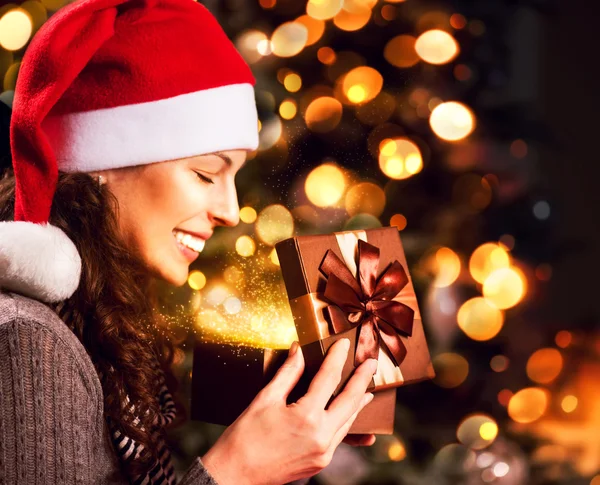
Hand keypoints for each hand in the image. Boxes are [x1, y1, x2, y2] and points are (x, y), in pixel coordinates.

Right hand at [201, 337, 377, 484]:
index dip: (337, 358)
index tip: (344, 344)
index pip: (328, 378)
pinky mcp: (320, 462)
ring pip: (348, 420)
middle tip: (371, 363)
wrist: (235, 475)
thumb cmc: (245, 436)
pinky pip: (340, 436)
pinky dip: (347, 420)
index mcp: (306, 416)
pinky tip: (352, 414)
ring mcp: (323, 452)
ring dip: (358, 401)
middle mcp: (320, 436)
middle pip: (349, 400)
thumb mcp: (265, 398)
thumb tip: (299, 350)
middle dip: (361, 379)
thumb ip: (288, 373)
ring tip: (366, 386)